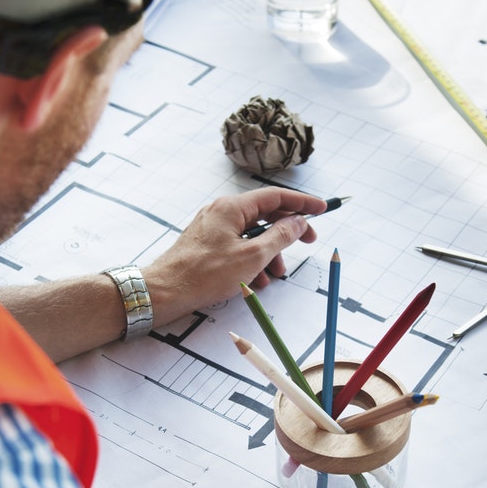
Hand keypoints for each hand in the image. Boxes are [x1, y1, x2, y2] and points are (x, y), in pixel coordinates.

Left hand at [143, 187, 329, 323]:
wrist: (165, 292)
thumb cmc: (204, 274)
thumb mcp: (253, 256)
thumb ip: (280, 237)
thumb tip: (298, 222)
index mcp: (232, 207)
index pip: (275, 196)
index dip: (302, 203)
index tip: (321, 209)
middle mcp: (221, 212)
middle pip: (265, 215)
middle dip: (286, 234)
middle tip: (307, 243)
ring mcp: (213, 228)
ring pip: (252, 235)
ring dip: (269, 254)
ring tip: (274, 276)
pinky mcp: (207, 244)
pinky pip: (238, 247)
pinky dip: (251, 261)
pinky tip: (254, 282)